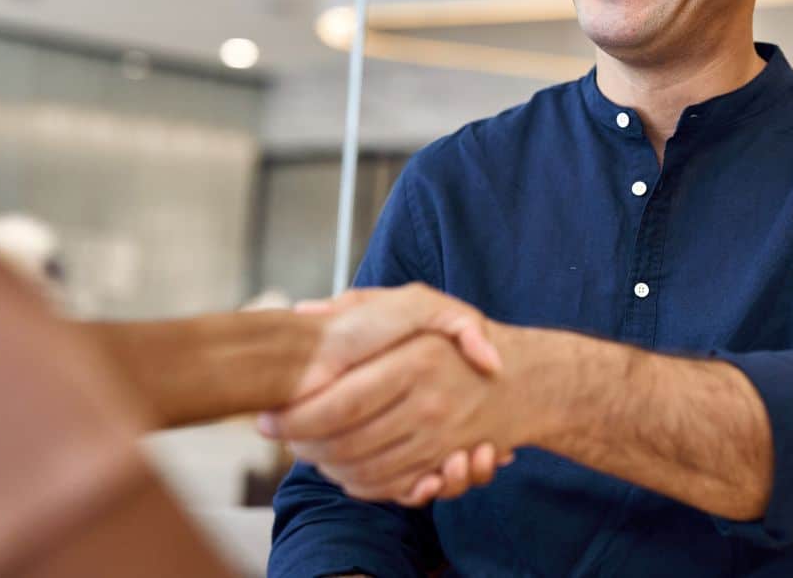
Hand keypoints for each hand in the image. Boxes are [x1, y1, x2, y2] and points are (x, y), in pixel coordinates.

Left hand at [261, 286, 520, 504]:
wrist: (522, 379)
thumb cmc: (457, 340)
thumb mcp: (418, 305)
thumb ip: (361, 305)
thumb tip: (305, 312)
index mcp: (416, 361)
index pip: (341, 402)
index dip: (298, 417)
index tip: (269, 417)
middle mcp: (430, 403)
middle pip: (346, 443)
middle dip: (302, 446)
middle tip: (278, 437)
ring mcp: (440, 438)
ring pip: (364, 470)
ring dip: (324, 467)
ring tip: (303, 449)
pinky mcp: (444, 464)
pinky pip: (389, 487)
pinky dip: (358, 484)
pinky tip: (341, 466)